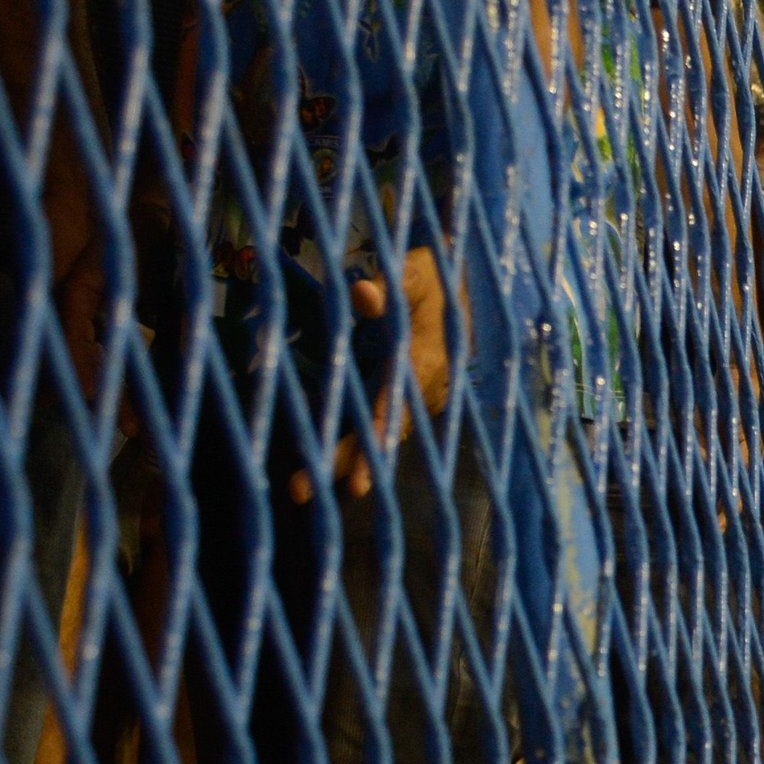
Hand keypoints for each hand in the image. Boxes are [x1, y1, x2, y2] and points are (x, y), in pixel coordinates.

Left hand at [299, 245, 452, 502]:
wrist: (462, 293)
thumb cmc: (436, 279)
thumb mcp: (418, 272)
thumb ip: (393, 282)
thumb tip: (361, 292)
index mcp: (428, 360)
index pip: (398, 399)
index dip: (376, 428)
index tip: (361, 458)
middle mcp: (425, 391)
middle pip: (383, 432)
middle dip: (349, 462)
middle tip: (305, 491)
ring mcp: (416, 401)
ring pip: (379, 437)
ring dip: (344, 462)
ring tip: (302, 489)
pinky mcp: (405, 403)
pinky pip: (378, 429)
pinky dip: (352, 448)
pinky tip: (319, 465)